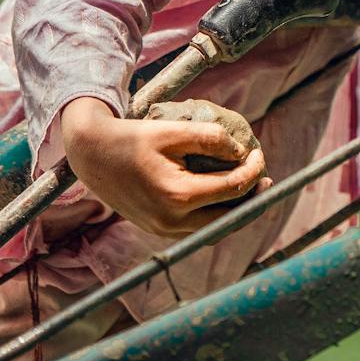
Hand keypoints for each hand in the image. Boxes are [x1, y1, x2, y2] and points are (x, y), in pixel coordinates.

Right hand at [61, 96, 268, 240]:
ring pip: (213, 228)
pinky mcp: (157, 230)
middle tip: (267, 181)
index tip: (259, 153)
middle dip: (252, 199)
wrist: (92, 156)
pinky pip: (196, 229)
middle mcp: (172, 221)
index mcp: (178, 196)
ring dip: (235, 211)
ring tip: (250, 189)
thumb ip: (210, 138)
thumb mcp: (173, 130)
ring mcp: (163, 230)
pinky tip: (223, 197)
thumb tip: (242, 152)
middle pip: (229, 218)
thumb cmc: (133, 139)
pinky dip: (214, 215)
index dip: (254, 170)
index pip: (232, 188)